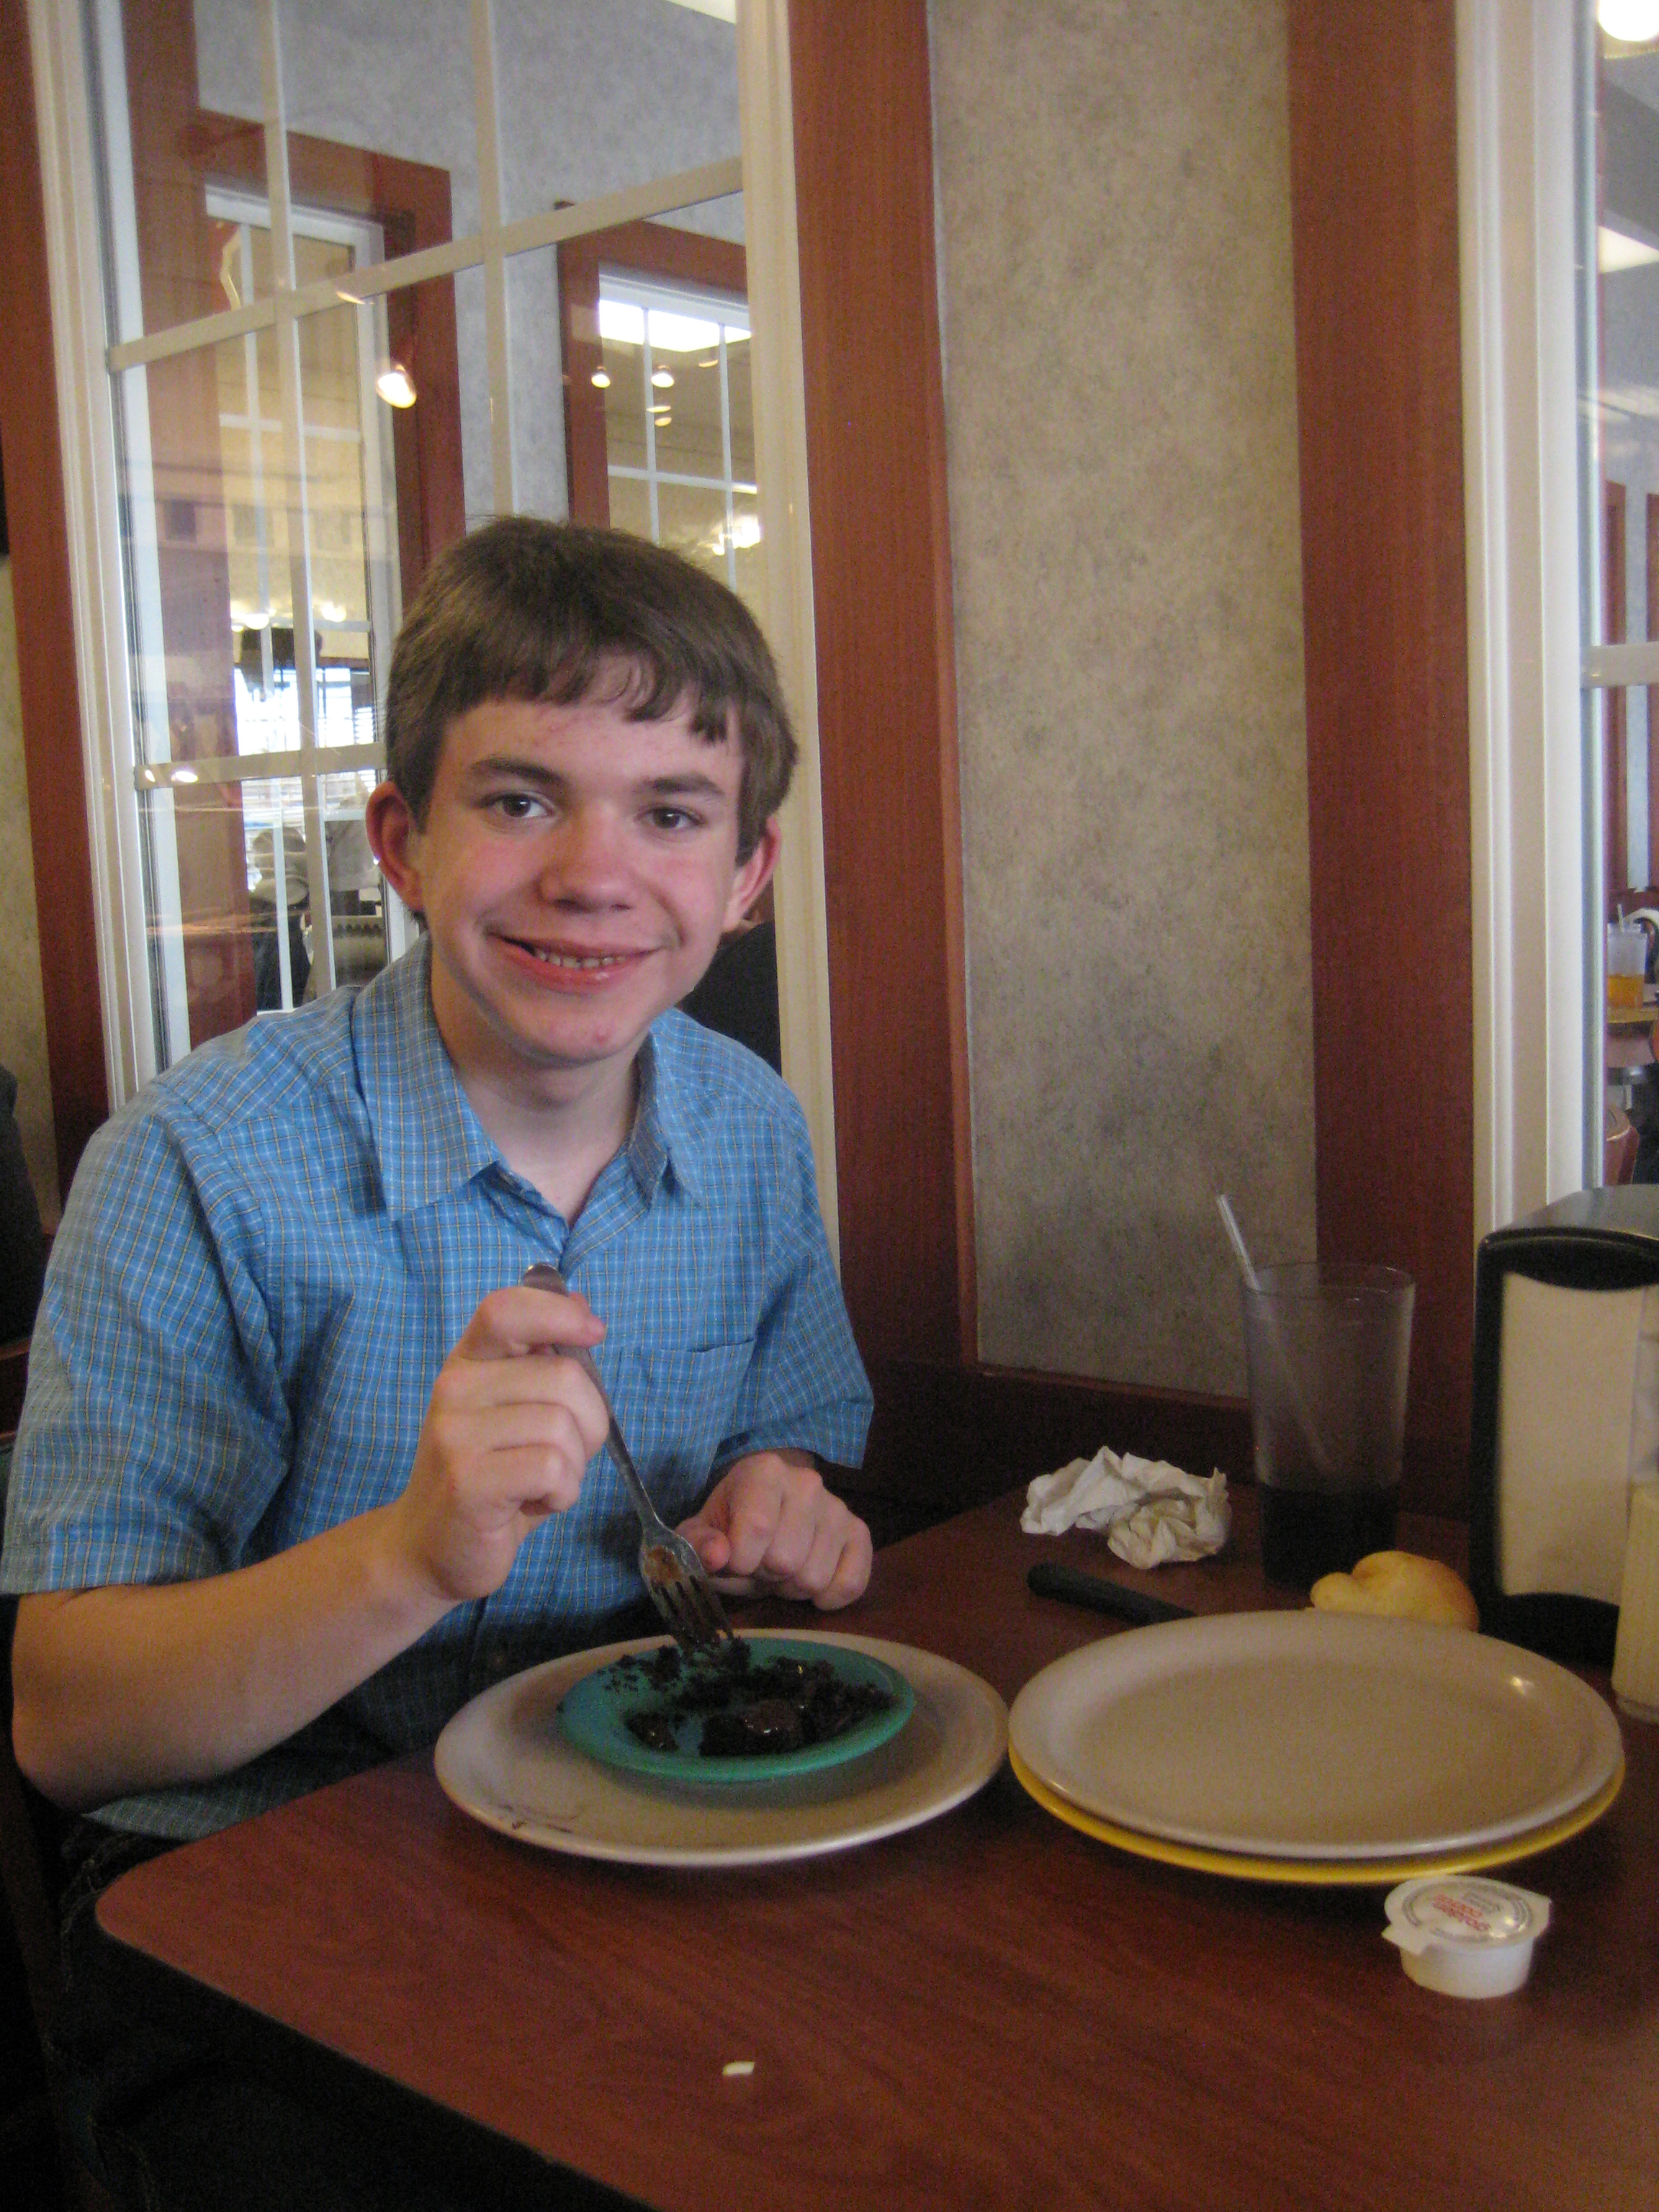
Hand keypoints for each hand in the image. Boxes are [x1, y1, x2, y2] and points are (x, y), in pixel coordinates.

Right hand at [388, 1282, 610, 1604]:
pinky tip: (534, 1503)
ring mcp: (456, 1435)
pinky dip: (563, 1493)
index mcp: (467, 1363)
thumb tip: (584, 1307)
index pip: (506, 1309)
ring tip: (540, 1483)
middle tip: (562, 1455)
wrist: (426, 1549)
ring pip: (563, 1427)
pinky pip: (553, 1468)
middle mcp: (455, 1389)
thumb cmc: (487, 1476)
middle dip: (589, 1422)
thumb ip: (543, 1363)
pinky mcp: (468, 1481)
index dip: (558, 1312)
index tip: (594, 1333)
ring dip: (574, 1466)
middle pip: (563, 1377)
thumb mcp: (512, 1411)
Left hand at [678, 1450, 871, 1608]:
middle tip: (758, 1565)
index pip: (757, 1528)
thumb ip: (697, 1544)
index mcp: (765, 1471)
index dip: (739, 1561)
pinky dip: (828, 1597)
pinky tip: (812, 1584)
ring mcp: (838, 1508)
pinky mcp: (859, 1533)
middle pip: (786, 1560)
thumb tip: (717, 1557)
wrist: (765, 1517)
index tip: (732, 1560)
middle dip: (765, 1575)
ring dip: (792, 1588)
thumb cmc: (730, 1526)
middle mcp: (808, 1482)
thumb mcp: (700, 1533)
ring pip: (814, 1577)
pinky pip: (851, 1583)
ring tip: (781, 1570)